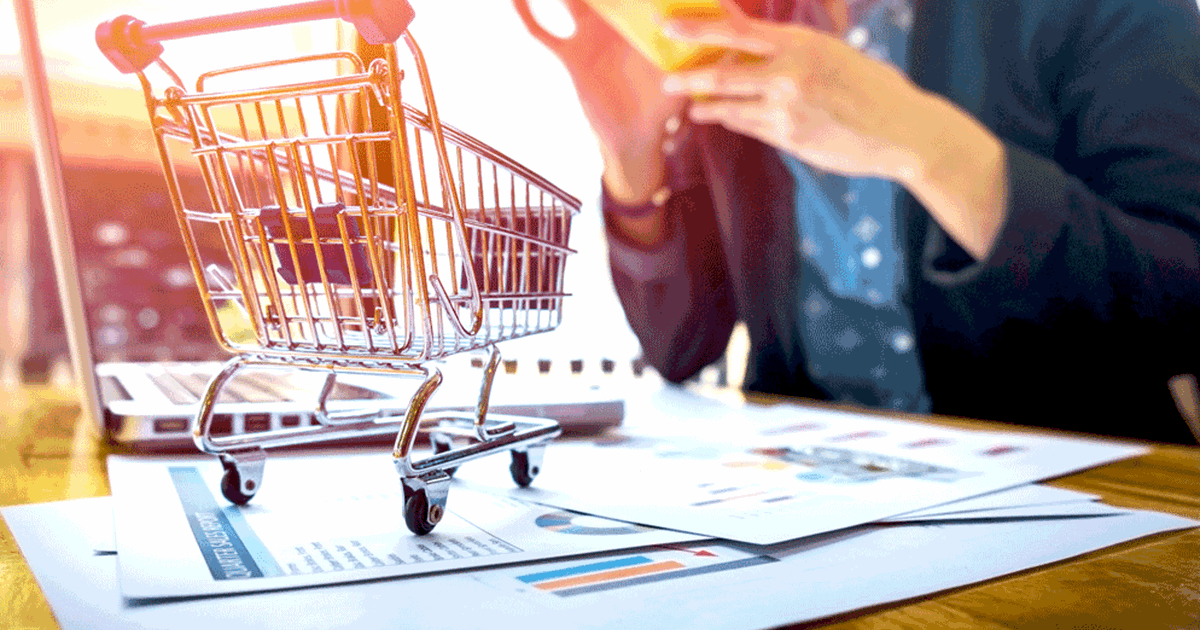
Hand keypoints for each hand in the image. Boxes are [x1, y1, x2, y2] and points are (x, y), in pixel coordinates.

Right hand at [511, 0, 686, 203]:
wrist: (634, 141)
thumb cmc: (662, 110)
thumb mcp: (682, 82)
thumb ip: (695, 62)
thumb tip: (723, 47)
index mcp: (642, 29)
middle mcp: (615, 30)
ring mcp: (589, 41)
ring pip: (569, 0)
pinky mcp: (570, 58)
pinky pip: (543, 34)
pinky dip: (527, 14)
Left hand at [659, 0, 931, 181]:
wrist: (903, 132)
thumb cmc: (871, 87)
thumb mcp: (832, 54)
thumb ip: (791, 51)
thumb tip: (749, 46)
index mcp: (801, 44)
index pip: (738, 32)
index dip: (699, 28)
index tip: (669, 28)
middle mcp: (790, 75)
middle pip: (722, 74)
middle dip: (689, 79)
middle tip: (667, 82)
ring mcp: (787, 110)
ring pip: (731, 106)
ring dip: (707, 106)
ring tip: (692, 106)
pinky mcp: (789, 139)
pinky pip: (750, 127)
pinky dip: (733, 120)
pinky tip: (723, 117)